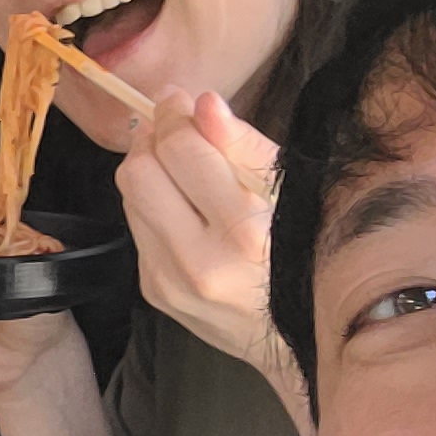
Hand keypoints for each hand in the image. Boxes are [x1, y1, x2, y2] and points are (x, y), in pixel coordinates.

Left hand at [118, 89, 290, 385]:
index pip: (183, 153)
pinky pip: (137, 226)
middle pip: (139, 172)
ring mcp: (170, 282)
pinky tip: (181, 202)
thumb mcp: (291, 193)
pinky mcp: (154, 291)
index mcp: (245, 235)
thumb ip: (244, 148)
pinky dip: (152, 202)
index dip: (175, 114)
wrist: (295, 338)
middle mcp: (200, 263)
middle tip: (174, 121)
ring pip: (129, 197)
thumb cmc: (305, 252)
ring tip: (179, 159)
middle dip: (153, 136)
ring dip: (148, 166)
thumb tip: (202, 103)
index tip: (181, 97)